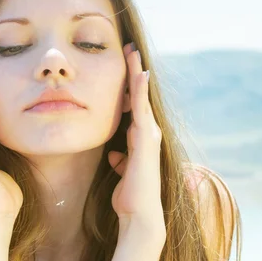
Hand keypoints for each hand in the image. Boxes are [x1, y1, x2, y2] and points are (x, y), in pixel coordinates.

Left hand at [107, 43, 164, 239]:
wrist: (140, 212)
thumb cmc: (130, 194)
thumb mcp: (122, 172)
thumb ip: (120, 160)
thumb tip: (113, 155)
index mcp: (139, 138)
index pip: (133, 106)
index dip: (129, 86)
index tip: (124, 65)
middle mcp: (147, 133)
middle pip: (140, 96)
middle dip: (135, 71)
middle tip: (130, 47)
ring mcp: (148, 134)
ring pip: (142, 98)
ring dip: (137, 74)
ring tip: (132, 53)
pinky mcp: (145, 139)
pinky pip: (141, 110)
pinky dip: (140, 93)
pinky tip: (139, 76)